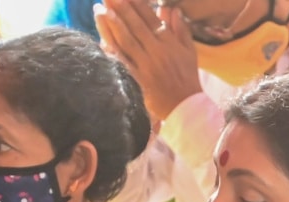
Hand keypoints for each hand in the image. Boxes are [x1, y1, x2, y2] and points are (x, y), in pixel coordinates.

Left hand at [97, 0, 203, 121]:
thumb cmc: (187, 77)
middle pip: (135, 26)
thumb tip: (172, 9)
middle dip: (120, 8)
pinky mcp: (138, 78)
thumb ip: (181, 29)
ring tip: (99, 9)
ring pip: (126, 40)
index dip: (137, 4)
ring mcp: (147, 64)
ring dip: (111, 24)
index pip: (150, 18)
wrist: (186, 106)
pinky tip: (101, 38)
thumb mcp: (189, 51)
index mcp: (170, 43)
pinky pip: (123, 60)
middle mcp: (157, 51)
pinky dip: (112, 49)